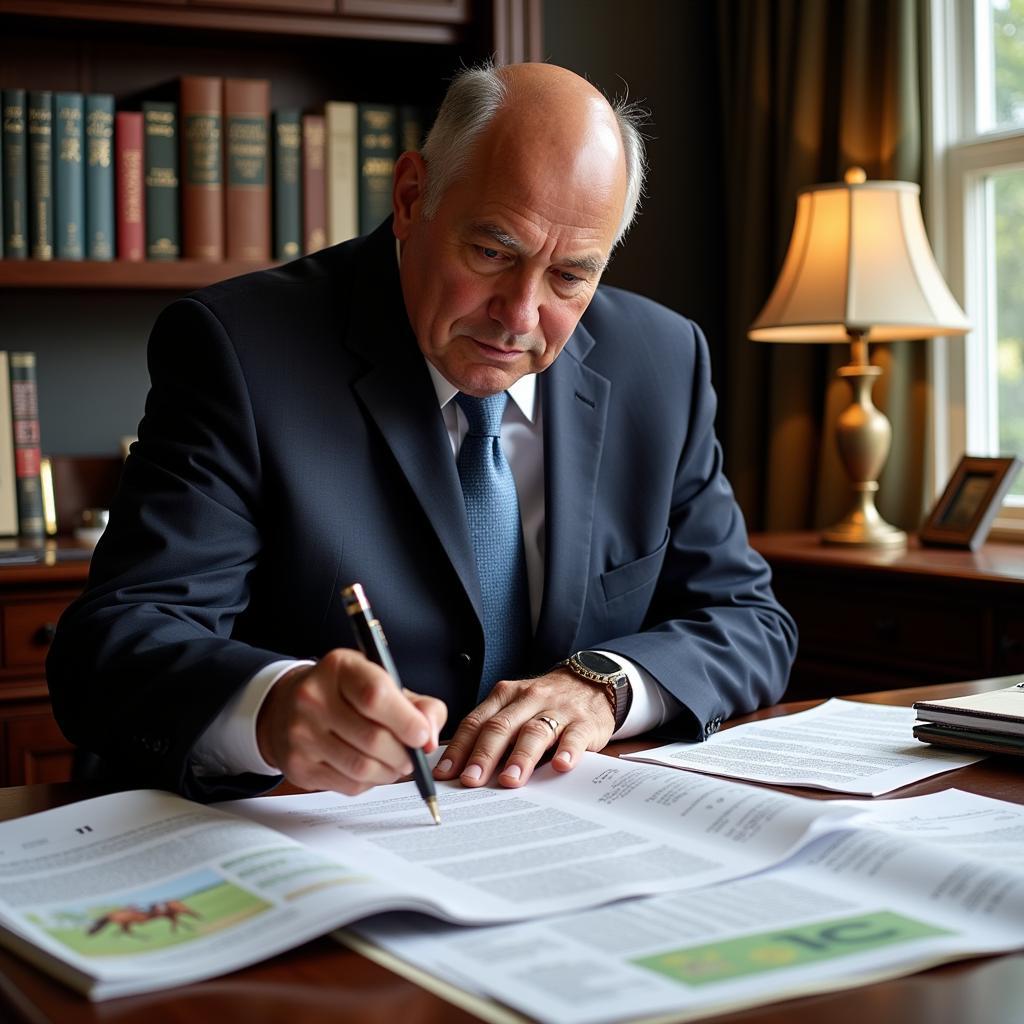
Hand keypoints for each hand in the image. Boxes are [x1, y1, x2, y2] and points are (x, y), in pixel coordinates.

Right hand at [255, 649, 447, 795]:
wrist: (288, 706)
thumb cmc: (347, 693)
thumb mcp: (385, 683)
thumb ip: (420, 706)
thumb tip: (430, 740)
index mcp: (340, 667)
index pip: (376, 696)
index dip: (406, 721)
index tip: (422, 736)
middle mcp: (313, 697)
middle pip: (373, 738)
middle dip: (403, 754)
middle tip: (412, 756)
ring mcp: (301, 733)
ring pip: (362, 767)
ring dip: (389, 772)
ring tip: (394, 764)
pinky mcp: (297, 765)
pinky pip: (348, 785)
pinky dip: (370, 782)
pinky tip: (371, 769)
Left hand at [433, 669, 614, 787]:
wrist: (591, 682)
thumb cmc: (544, 704)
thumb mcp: (516, 708)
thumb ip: (493, 731)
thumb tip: (459, 768)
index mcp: (505, 696)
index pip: (476, 722)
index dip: (460, 748)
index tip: (446, 773)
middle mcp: (529, 699)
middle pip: (501, 727)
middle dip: (484, 755)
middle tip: (471, 779)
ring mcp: (557, 709)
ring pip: (535, 731)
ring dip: (520, 756)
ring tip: (510, 779)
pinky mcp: (584, 722)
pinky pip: (574, 736)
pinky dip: (567, 750)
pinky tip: (561, 765)